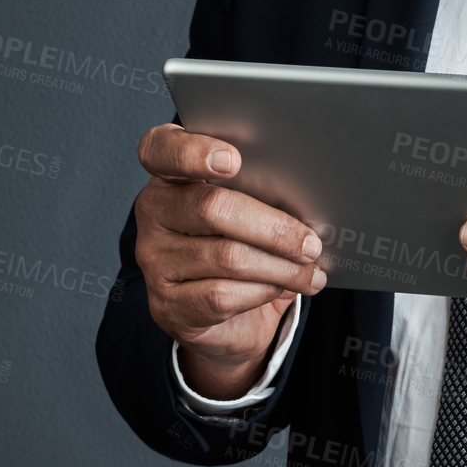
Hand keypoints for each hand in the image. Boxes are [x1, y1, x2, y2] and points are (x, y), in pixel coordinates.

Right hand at [133, 123, 326, 399]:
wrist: (227, 318)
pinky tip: (281, 289)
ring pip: (227, 257)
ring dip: (281, 267)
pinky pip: (221, 296)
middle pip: (213, 208)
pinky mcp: (167, 303)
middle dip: (274, 228)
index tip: (233, 160)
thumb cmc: (243, 246)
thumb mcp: (252, 212)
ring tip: (309, 272)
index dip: (193, 152)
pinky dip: (262, 292)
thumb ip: (266, 195)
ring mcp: (155, 259)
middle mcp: (154, 212)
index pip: (162, 149)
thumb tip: (311, 204)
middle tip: (311, 244)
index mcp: (171, 175)